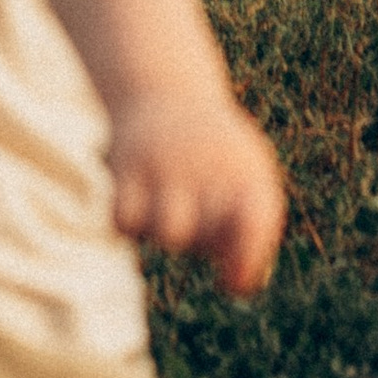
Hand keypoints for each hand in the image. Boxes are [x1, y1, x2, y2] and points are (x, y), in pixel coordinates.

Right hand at [106, 90, 287, 296]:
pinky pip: (124, 221)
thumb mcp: (250, 178)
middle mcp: (209, 166)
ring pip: (168, 233)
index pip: (252, 230)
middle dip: (203, 241)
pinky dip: (128, 222)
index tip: (229, 280)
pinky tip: (137, 202)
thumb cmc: (217, 153)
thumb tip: (237, 284)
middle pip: (207, 240)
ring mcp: (167, 165)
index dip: (243, 264)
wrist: (166, 92)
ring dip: (164, 233)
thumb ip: (252, 232)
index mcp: (248, 173)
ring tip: (166, 211)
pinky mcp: (127, 166)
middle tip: (198, 211)